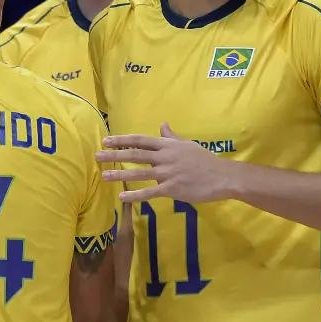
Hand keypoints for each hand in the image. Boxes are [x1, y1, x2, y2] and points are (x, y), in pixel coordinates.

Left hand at [97, 123, 232, 203]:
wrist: (223, 176)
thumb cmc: (205, 160)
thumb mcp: (188, 145)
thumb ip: (172, 137)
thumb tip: (162, 124)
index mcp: (168, 145)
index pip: (140, 140)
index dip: (122, 140)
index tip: (106, 140)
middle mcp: (165, 157)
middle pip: (136, 155)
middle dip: (115, 155)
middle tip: (97, 155)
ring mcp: (168, 173)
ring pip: (140, 173)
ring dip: (120, 175)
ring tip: (103, 176)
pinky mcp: (172, 188)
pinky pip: (150, 192)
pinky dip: (136, 195)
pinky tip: (122, 197)